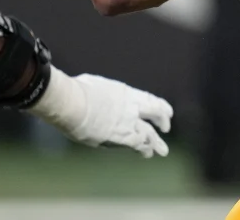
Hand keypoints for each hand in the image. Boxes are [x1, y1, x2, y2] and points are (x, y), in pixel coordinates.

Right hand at [33, 69, 172, 157]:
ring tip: (160, 151)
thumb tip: (95, 93)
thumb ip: (102, 94)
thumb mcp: (95, 85)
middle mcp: (132, 107)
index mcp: (126, 93)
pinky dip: (142, 148)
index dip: (159, 106)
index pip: (149, 99)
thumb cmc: (77, 91)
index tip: (167, 111)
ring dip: (155, 143)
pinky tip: (146, 153)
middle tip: (166, 128)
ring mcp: (128, 122)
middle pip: (155, 114)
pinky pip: (137, 144)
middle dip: (162, 121)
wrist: (72, 104)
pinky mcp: (120, 137)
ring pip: (148, 133)